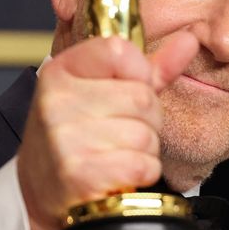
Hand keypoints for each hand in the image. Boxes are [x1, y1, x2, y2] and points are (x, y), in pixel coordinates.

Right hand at [14, 31, 198, 229]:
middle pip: (142, 97)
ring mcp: (66, 138)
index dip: (139, 73)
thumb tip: (189, 39)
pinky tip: (118, 173)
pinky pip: (142, 165)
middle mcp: (57, 101)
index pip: (120, 50)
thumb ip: (149, 68)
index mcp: (61, 71)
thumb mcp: (102, 92)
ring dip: (143, 150)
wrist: (38, 190)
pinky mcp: (80, 174)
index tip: (126, 89)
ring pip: (146, 135)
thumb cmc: (76, 136)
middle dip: (145, 119)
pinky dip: (141, 173)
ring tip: (115, 153)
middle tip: (119, 132)